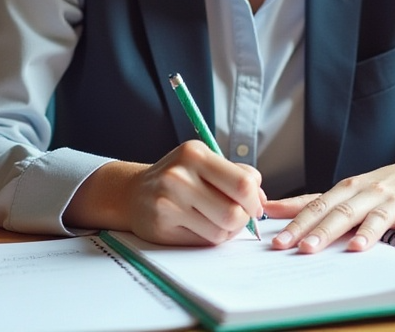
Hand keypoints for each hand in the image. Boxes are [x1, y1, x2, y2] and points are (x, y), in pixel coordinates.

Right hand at [70, 140, 264, 245]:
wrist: (132, 193)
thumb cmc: (178, 178)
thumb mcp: (204, 163)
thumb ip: (237, 174)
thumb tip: (262, 200)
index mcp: (194, 153)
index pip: (243, 183)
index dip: (255, 200)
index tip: (253, 205)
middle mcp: (179, 175)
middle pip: (234, 212)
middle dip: (242, 220)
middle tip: (237, 217)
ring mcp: (167, 202)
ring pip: (221, 231)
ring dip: (227, 231)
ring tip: (217, 221)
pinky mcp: (161, 226)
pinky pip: (203, 241)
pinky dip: (209, 238)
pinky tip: (200, 227)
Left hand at [263, 156, 394, 253]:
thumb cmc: (377, 186)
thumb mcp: (343, 190)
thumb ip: (310, 202)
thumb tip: (270, 208)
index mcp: (346, 189)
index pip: (317, 207)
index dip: (298, 223)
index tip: (280, 241)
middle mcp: (368, 193)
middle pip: (343, 213)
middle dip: (323, 231)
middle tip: (306, 248)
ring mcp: (394, 201)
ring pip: (378, 216)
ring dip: (367, 232)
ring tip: (355, 247)